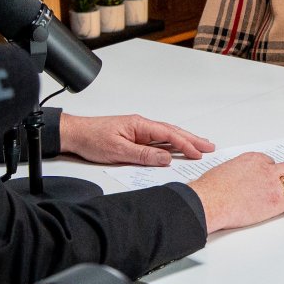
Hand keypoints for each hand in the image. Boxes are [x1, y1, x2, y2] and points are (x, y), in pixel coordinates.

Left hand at [58, 113, 215, 165]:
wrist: (74, 134)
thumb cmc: (91, 139)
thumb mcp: (118, 151)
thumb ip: (143, 155)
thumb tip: (166, 158)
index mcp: (139, 125)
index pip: (168, 135)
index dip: (185, 145)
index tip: (198, 153)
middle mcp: (141, 125)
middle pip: (172, 132)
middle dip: (192, 139)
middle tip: (209, 146)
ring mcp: (138, 131)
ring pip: (166, 136)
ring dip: (183, 141)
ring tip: (199, 146)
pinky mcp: (133, 137)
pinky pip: (157, 141)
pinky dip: (170, 145)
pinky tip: (176, 149)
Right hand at [190, 152, 283, 231]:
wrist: (210, 201)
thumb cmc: (210, 189)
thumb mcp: (223, 171)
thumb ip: (234, 173)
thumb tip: (232, 179)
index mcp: (252, 159)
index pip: (270, 162)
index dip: (274, 169)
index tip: (275, 174)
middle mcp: (266, 169)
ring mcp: (273, 184)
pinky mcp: (277, 201)